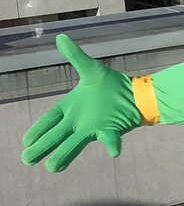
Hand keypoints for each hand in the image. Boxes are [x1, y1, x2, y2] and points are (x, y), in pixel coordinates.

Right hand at [21, 35, 142, 172]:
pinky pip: (110, 139)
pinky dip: (113, 145)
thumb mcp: (91, 69)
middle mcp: (79, 121)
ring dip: (64, 155)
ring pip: (74, 144)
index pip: (50, 120)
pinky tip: (114, 153)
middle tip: (26, 159)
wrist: (136, 93)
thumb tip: (61, 37)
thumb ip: (76, 56)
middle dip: (42, 147)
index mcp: (71, 107)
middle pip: (56, 136)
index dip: (37, 130)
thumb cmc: (113, 84)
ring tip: (52, 169)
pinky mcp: (110, 130)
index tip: (25, 140)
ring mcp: (94, 128)